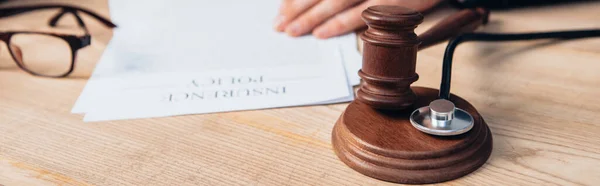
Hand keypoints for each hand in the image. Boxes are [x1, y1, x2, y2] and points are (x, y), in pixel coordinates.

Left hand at [274, 0, 442, 38]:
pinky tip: (322, 34)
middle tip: (279, 25)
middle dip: (297, 9)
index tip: (281, 9)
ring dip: (311, 18)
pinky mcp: (394, 1)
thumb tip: (321, 4)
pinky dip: (339, 25)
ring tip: (292, 32)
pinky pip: (361, 15)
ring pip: (336, 2)